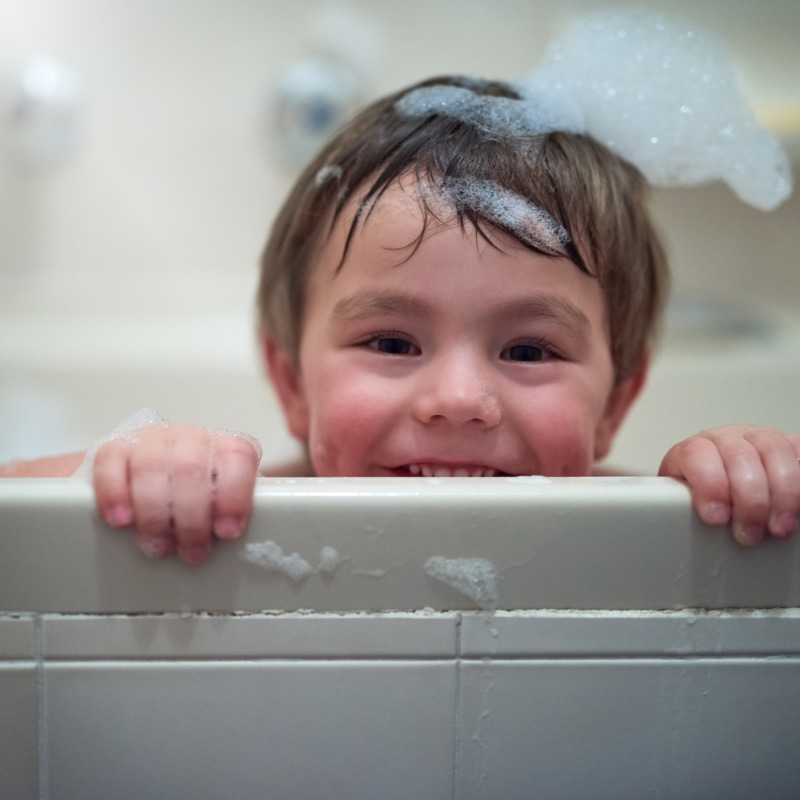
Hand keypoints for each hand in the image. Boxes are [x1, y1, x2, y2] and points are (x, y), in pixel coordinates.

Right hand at [92, 425, 260, 563]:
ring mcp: (152, 440)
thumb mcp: (222, 510)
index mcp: (225, 449)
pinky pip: (110, 461)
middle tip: (191, 553)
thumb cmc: (199, 503)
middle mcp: (190, 439)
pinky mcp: (115, 448)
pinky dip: (115, 494)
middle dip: (192, 517)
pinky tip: (122, 521)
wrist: (158, 484)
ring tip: (158, 546)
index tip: (226, 531)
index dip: (234, 494)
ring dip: (154, 512)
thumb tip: (250, 546)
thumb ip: (232, 518)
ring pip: (151, 465)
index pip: (238, 455)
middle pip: (191, 465)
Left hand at [659, 425, 799, 545]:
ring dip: (782, 495)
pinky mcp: (791, 446)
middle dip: (748, 500)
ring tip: (779, 528)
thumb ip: (683, 507)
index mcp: (696, 450)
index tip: (717, 517)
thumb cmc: (706, 498)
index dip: (708, 484)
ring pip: (775, 453)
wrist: (727, 481)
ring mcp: (762, 440)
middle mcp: (729, 439)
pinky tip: (797, 506)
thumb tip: (680, 527)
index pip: (696, 453)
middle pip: (739, 455)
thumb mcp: (685, 501)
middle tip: (749, 533)